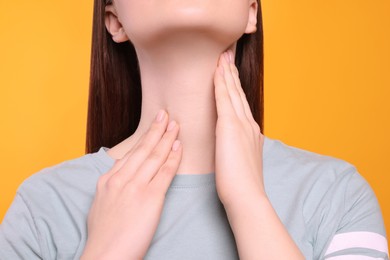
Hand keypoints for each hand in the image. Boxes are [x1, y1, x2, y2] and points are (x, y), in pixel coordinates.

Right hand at [81, 110, 181, 259]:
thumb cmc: (103, 236)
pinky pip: (164, 172)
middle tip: (166, 114)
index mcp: (108, 180)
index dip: (143, 139)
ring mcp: (134, 187)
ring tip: (175, 124)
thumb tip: (117, 177)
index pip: (130, 154)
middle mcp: (120, 179)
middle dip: (156, 130)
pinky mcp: (149, 198)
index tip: (152, 127)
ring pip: (154, 156)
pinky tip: (179, 147)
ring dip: (167, 138)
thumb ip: (111, 188)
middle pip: (142, 149)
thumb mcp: (100, 206)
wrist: (105, 254)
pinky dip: (173, 158)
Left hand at [213, 51, 264, 210]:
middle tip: (227, 55)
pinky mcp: (230, 127)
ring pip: (232, 92)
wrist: (247, 196)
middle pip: (238, 93)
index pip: (240, 103)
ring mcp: (241, 124)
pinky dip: (221, 83)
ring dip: (227, 73)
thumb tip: (234, 145)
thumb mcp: (241, 161)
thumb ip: (238, 148)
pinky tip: (217, 71)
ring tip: (223, 56)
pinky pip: (224, 99)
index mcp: (250, 132)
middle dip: (231, 73)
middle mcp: (248, 124)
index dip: (235, 86)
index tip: (229, 72)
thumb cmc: (241, 185)